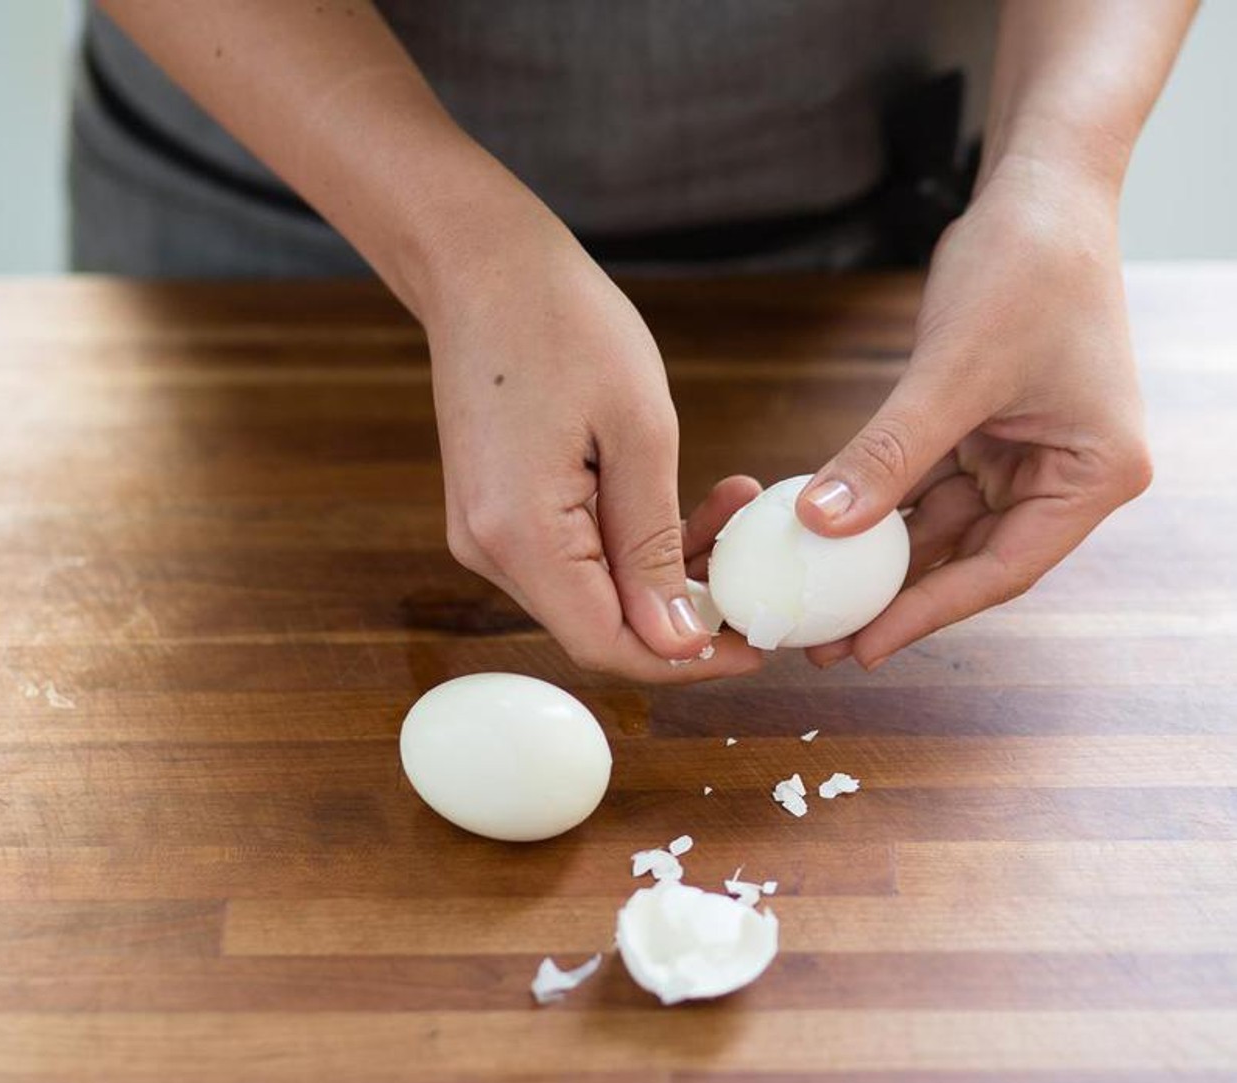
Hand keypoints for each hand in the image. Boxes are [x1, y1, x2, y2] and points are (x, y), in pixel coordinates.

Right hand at [424, 204, 763, 681]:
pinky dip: (631, 544)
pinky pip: (573, 558)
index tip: (754, 646)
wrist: (482, 266)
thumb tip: (677, 640)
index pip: (605, 646)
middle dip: (684, 610)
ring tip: (728, 505)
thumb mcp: (639, 432)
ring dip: (664, 570)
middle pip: (599, 627)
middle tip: (753, 564)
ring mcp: (487, 534)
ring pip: (591, 595)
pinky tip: (679, 499)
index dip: (684, 661)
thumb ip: (654, 545)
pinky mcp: (498, 514)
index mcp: (520, 534)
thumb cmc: (564, 324)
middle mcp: (489, 550)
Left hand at [795, 157, 1152, 668]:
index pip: (1003, 568)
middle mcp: (1067, 474)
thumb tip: (819, 525)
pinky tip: (827, 531)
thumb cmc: (1025, 267)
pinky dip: (881, 503)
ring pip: (944, 525)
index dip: (928, 613)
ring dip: (881, 556)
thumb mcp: (951, 373)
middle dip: (897, 595)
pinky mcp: (987, 429)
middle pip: (972, 556)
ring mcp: (1026, 453)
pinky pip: (927, 482)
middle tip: (825, 639)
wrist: (1040, 187)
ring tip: (815, 596)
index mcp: (1094, 474)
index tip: (863, 647)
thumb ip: (888, 455)